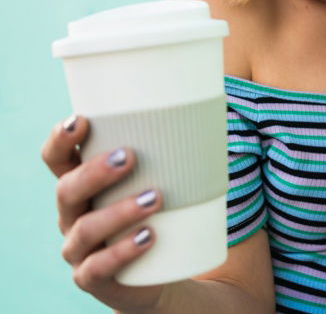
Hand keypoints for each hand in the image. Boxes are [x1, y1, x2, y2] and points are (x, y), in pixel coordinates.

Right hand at [41, 115, 165, 311]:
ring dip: (119, 211)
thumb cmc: (160, 211)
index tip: (81, 120)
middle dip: (94, 172)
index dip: (60, 140)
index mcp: (81, 185)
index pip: (56, 159)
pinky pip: (99, 268)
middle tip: (129, 157)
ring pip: (86, 229)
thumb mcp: (161, 178)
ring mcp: (80, 249)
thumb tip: (214, 101)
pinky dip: (123, 252)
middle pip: (67, 190)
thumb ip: (175, 146)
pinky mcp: (95, 279)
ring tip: (155, 198)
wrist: (161, 270)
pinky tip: (149, 237)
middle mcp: (73, 215)